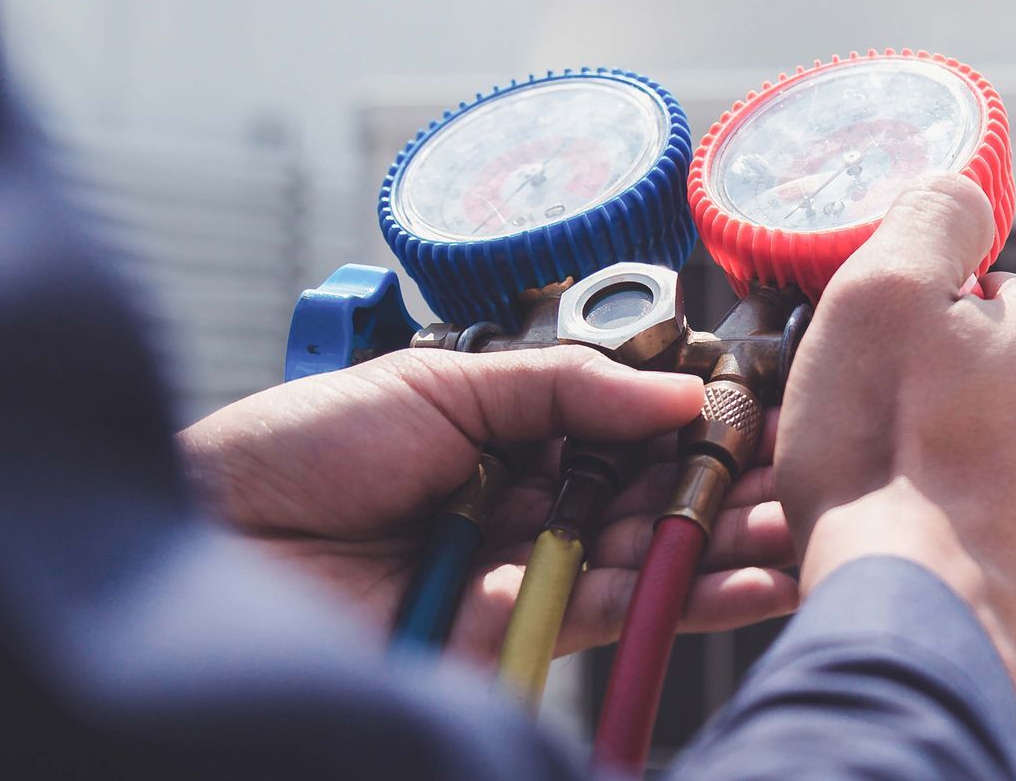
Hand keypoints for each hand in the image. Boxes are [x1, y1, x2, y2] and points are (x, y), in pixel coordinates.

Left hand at [178, 344, 798, 666]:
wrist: (212, 539)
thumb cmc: (297, 449)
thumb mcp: (439, 382)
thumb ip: (563, 387)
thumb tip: (674, 398)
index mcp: (505, 432)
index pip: (626, 427)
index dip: (696, 422)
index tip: (763, 409)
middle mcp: (525, 501)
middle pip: (648, 495)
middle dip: (728, 485)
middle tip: (803, 471)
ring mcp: (522, 570)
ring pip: (646, 557)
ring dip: (726, 543)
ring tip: (800, 525)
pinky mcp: (515, 634)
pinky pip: (616, 615)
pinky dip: (685, 599)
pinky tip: (748, 579)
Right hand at [775, 176, 1015, 705]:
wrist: (913, 621)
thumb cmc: (885, 457)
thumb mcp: (879, 293)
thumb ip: (932, 218)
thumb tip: (964, 193)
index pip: (983, 299)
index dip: (916, 329)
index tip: (877, 370)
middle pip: (1001, 379)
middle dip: (947, 398)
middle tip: (878, 436)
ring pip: (1013, 458)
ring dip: (963, 468)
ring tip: (897, 501)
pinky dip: (975, 538)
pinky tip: (926, 551)